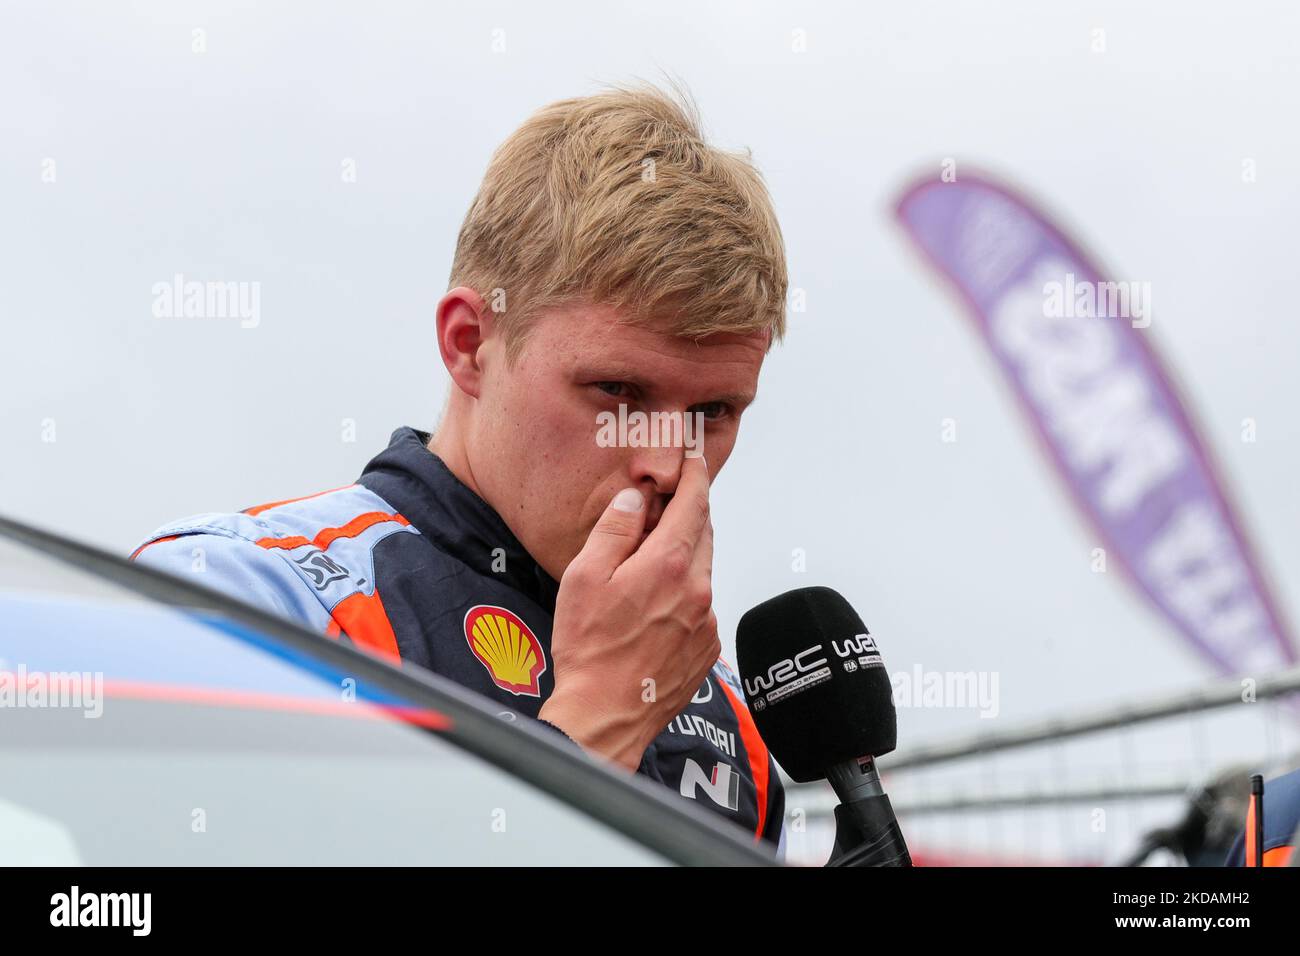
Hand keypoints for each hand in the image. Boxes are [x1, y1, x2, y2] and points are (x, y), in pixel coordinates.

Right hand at [538, 456, 718, 769]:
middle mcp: (698, 590)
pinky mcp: (707, 646)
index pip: (695, 503)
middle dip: (688, 513)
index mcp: (670, 564)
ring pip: (703, 570)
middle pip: (704, 533)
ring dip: (684, 556)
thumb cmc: (589, 650)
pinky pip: (702, 604)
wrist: (605, 715)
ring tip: (647, 567)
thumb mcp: (585, 576)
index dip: (696, 475)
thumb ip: (615, 530)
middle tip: (665, 506)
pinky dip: (685, 593)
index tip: (694, 460)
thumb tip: (637, 500)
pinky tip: (653, 608)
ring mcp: (707, 620)